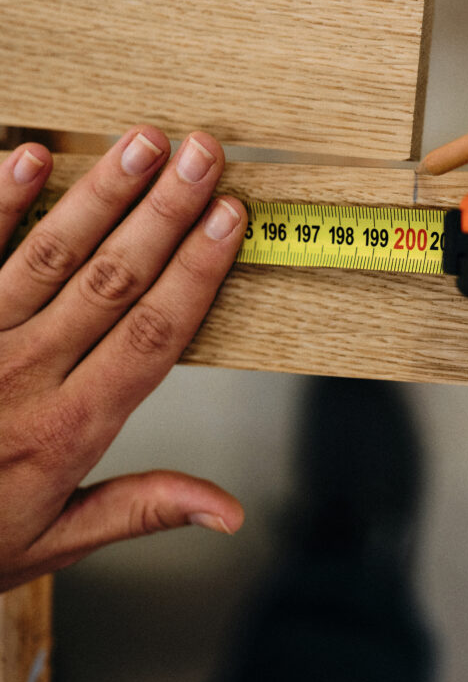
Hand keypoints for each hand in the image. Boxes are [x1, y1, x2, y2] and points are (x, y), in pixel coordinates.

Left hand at [0, 128, 245, 590]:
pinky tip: (32, 156)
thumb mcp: (53, 540)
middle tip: (204, 154)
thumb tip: (227, 511)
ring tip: (143, 141)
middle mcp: (24, 375)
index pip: (153, 335)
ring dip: (101, 193)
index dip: (197, 272)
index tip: (230, 220)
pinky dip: (0, 204)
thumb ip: (141, 508)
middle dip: (165, 211)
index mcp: (68, 428)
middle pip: (112, 280)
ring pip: (50, 254)